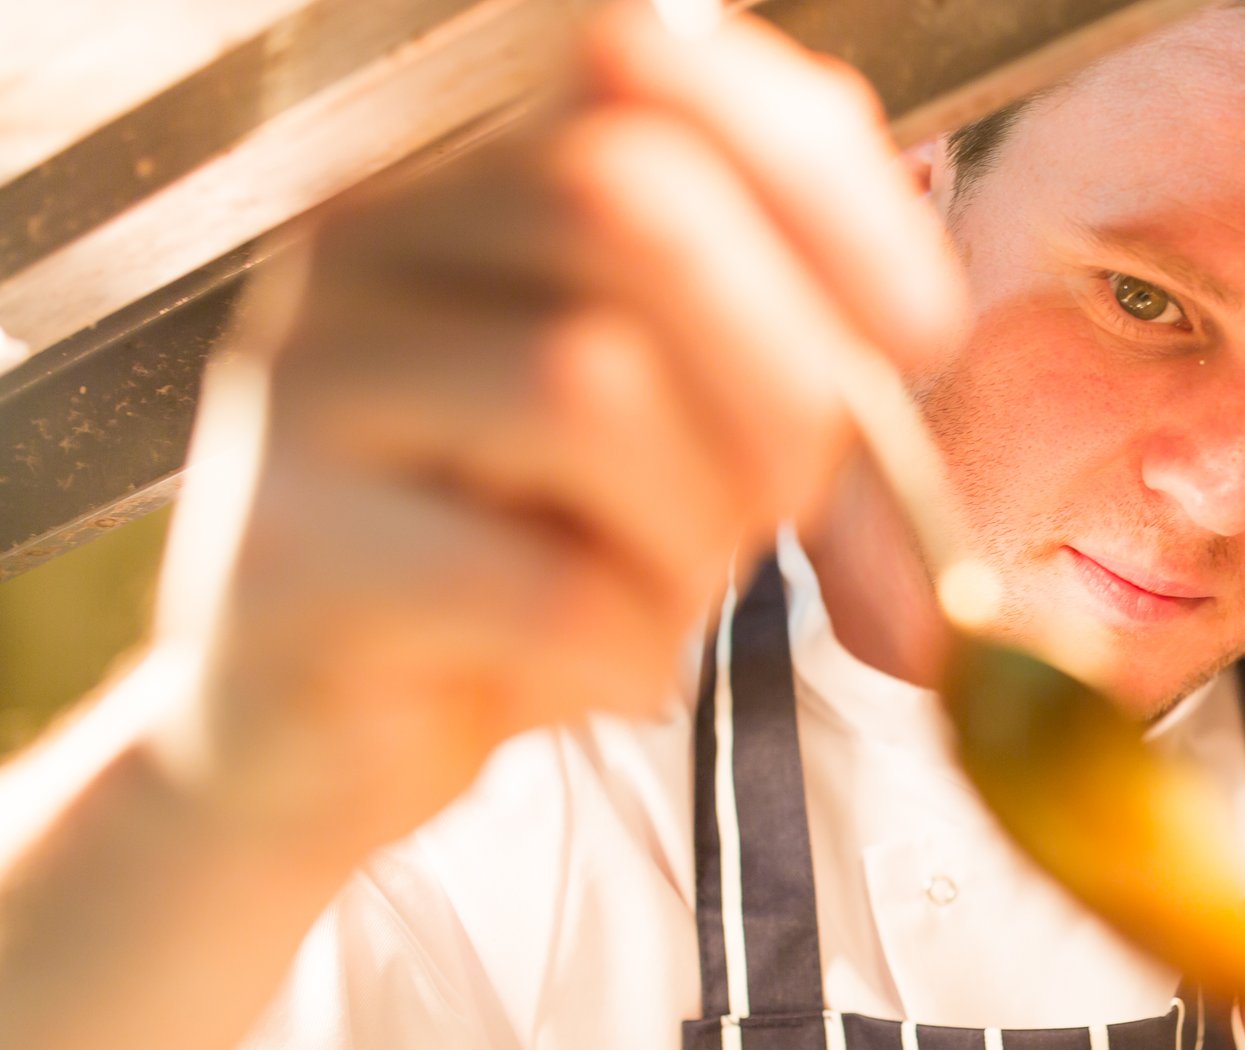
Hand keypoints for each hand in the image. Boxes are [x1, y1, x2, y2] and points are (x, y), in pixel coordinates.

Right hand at [146, 2, 966, 865]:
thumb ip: (769, 340)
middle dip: (779, 376)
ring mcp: (307, 393)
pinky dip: (631, 648)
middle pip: (628, 206)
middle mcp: (368, 249)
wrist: (310, 746)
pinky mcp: (289, 557)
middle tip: (790, 504)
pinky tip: (616, 672)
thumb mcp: (662, 432)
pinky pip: (539, 585)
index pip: (645, 72)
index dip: (821, 184)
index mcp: (468, 190)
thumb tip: (914, 325)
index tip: (918, 330)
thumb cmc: (513, 573)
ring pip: (587, 385)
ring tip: (672, 599)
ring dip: (698, 528)